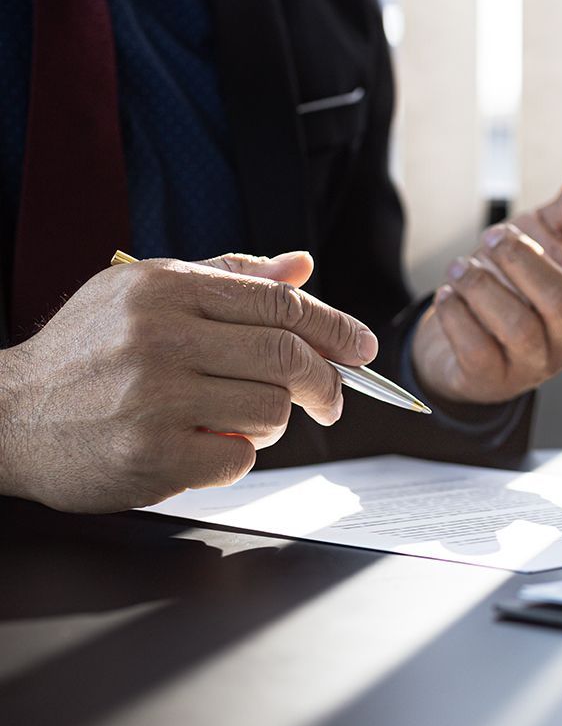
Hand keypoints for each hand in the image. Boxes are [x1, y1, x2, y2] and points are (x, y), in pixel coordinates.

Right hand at [0, 252, 376, 513]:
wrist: (5, 416)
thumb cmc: (85, 351)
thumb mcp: (143, 290)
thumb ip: (227, 276)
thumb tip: (300, 266)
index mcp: (165, 288)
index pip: (281, 305)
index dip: (336, 327)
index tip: (362, 348)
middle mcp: (160, 338)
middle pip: (288, 358)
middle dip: (327, 381)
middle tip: (333, 398)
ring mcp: (155, 400)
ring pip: (271, 411)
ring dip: (274, 421)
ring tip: (239, 417)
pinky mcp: (151, 456)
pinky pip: (238, 459)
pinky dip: (236, 457)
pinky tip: (203, 445)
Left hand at [413, 141, 561, 405]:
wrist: (460, 340)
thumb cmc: (514, 282)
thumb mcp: (548, 234)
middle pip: (559, 301)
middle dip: (521, 261)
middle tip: (493, 236)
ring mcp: (534, 365)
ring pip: (516, 324)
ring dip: (481, 286)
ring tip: (461, 267)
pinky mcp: (493, 380)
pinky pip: (476, 345)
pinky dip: (457, 312)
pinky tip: (451, 295)